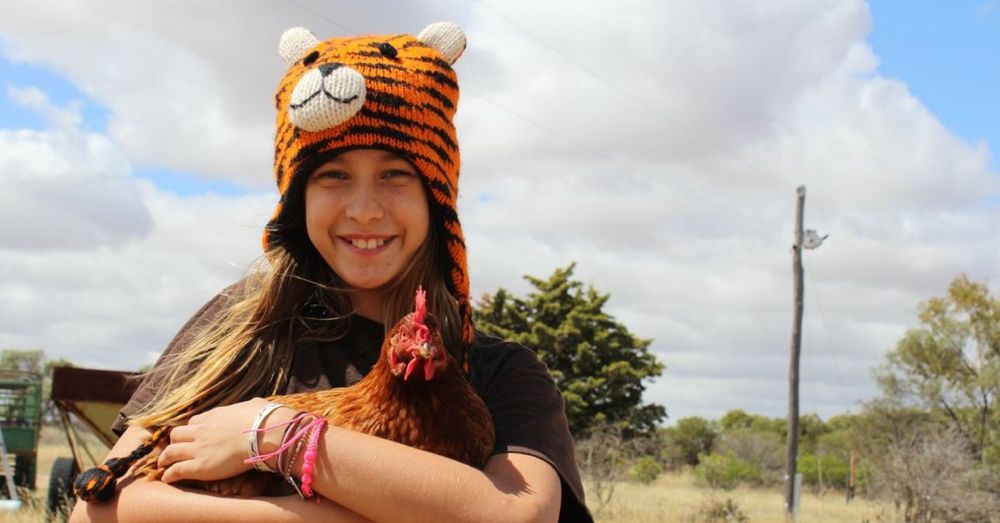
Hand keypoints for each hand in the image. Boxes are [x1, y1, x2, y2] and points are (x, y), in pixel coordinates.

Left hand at [158, 397, 292, 482]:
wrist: (263, 434)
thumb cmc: (264, 419)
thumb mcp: (255, 405)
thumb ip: (250, 406)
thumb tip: (256, 404)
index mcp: (214, 416)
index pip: (194, 421)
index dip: (191, 429)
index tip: (193, 435)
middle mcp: (202, 430)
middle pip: (177, 434)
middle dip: (174, 441)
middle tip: (174, 449)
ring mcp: (198, 448)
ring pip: (171, 451)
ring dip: (165, 458)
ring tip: (163, 464)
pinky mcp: (200, 466)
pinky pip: (177, 470)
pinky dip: (169, 474)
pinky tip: (167, 478)